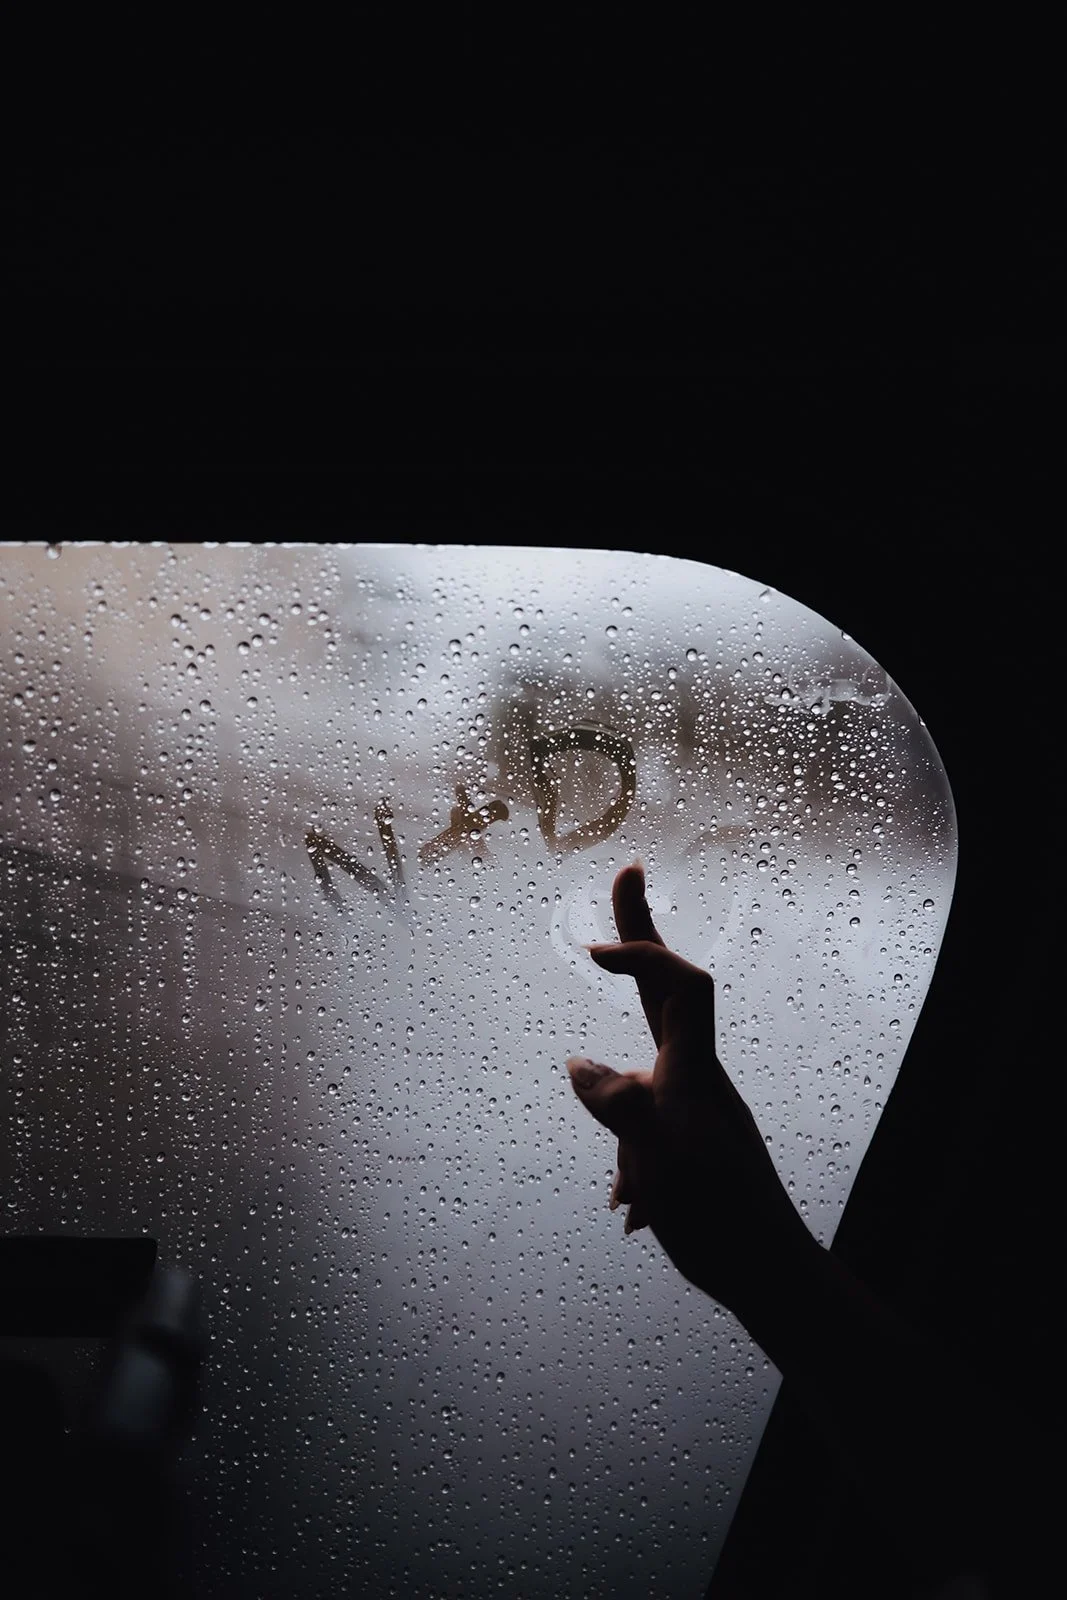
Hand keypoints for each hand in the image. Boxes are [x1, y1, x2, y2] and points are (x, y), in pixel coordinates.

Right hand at [567, 862, 811, 1317]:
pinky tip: (628, 1203)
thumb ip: (620, 1102)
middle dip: (641, 936)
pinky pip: (645, 1119)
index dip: (640, 952)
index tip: (590, 950)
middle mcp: (696, 1078)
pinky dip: (625, 1143)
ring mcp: (694, 1108)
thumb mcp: (660, 1155)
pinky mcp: (689, 1143)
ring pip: (649, 1065)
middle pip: (667, 992)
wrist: (768, 1272)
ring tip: (622, 1127)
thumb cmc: (720, 1215)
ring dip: (623, 1070)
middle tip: (628, 876)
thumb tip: (578, 1061)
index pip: (676, 984)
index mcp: (693, 1071)